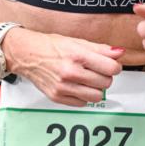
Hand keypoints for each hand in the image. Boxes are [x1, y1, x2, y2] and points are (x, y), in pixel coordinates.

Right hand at [4, 28, 125, 106]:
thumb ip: (100, 49)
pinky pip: (82, 103)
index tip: (109, 65)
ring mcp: (63, 87)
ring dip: (96, 89)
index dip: (114, 66)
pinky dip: (83, 97)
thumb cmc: (50, 46)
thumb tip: (119, 53)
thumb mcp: (76, 41)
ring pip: (96, 96)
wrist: (25, 53)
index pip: (111, 68)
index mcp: (77, 55)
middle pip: (106, 83)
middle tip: (96, 71)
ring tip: (87, 80)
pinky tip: (76, 87)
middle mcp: (70, 72)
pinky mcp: (57, 97)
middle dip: (104, 77)